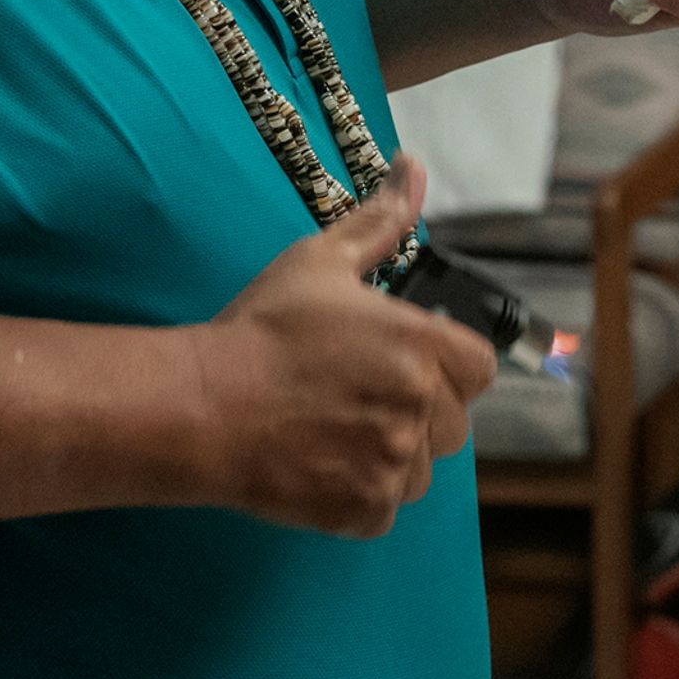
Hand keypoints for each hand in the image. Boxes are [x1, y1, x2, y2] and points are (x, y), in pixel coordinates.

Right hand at [182, 158, 497, 537]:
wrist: (200, 405)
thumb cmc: (261, 332)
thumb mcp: (319, 264)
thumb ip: (378, 223)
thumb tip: (411, 168)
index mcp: (422, 346)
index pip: (479, 367)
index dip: (447, 366)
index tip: (406, 365)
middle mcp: (420, 407)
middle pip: (452, 421)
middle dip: (416, 411)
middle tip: (356, 397)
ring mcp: (393, 464)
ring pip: (419, 468)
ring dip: (389, 455)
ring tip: (333, 431)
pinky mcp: (364, 510)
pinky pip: (384, 507)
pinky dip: (359, 494)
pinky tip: (318, 465)